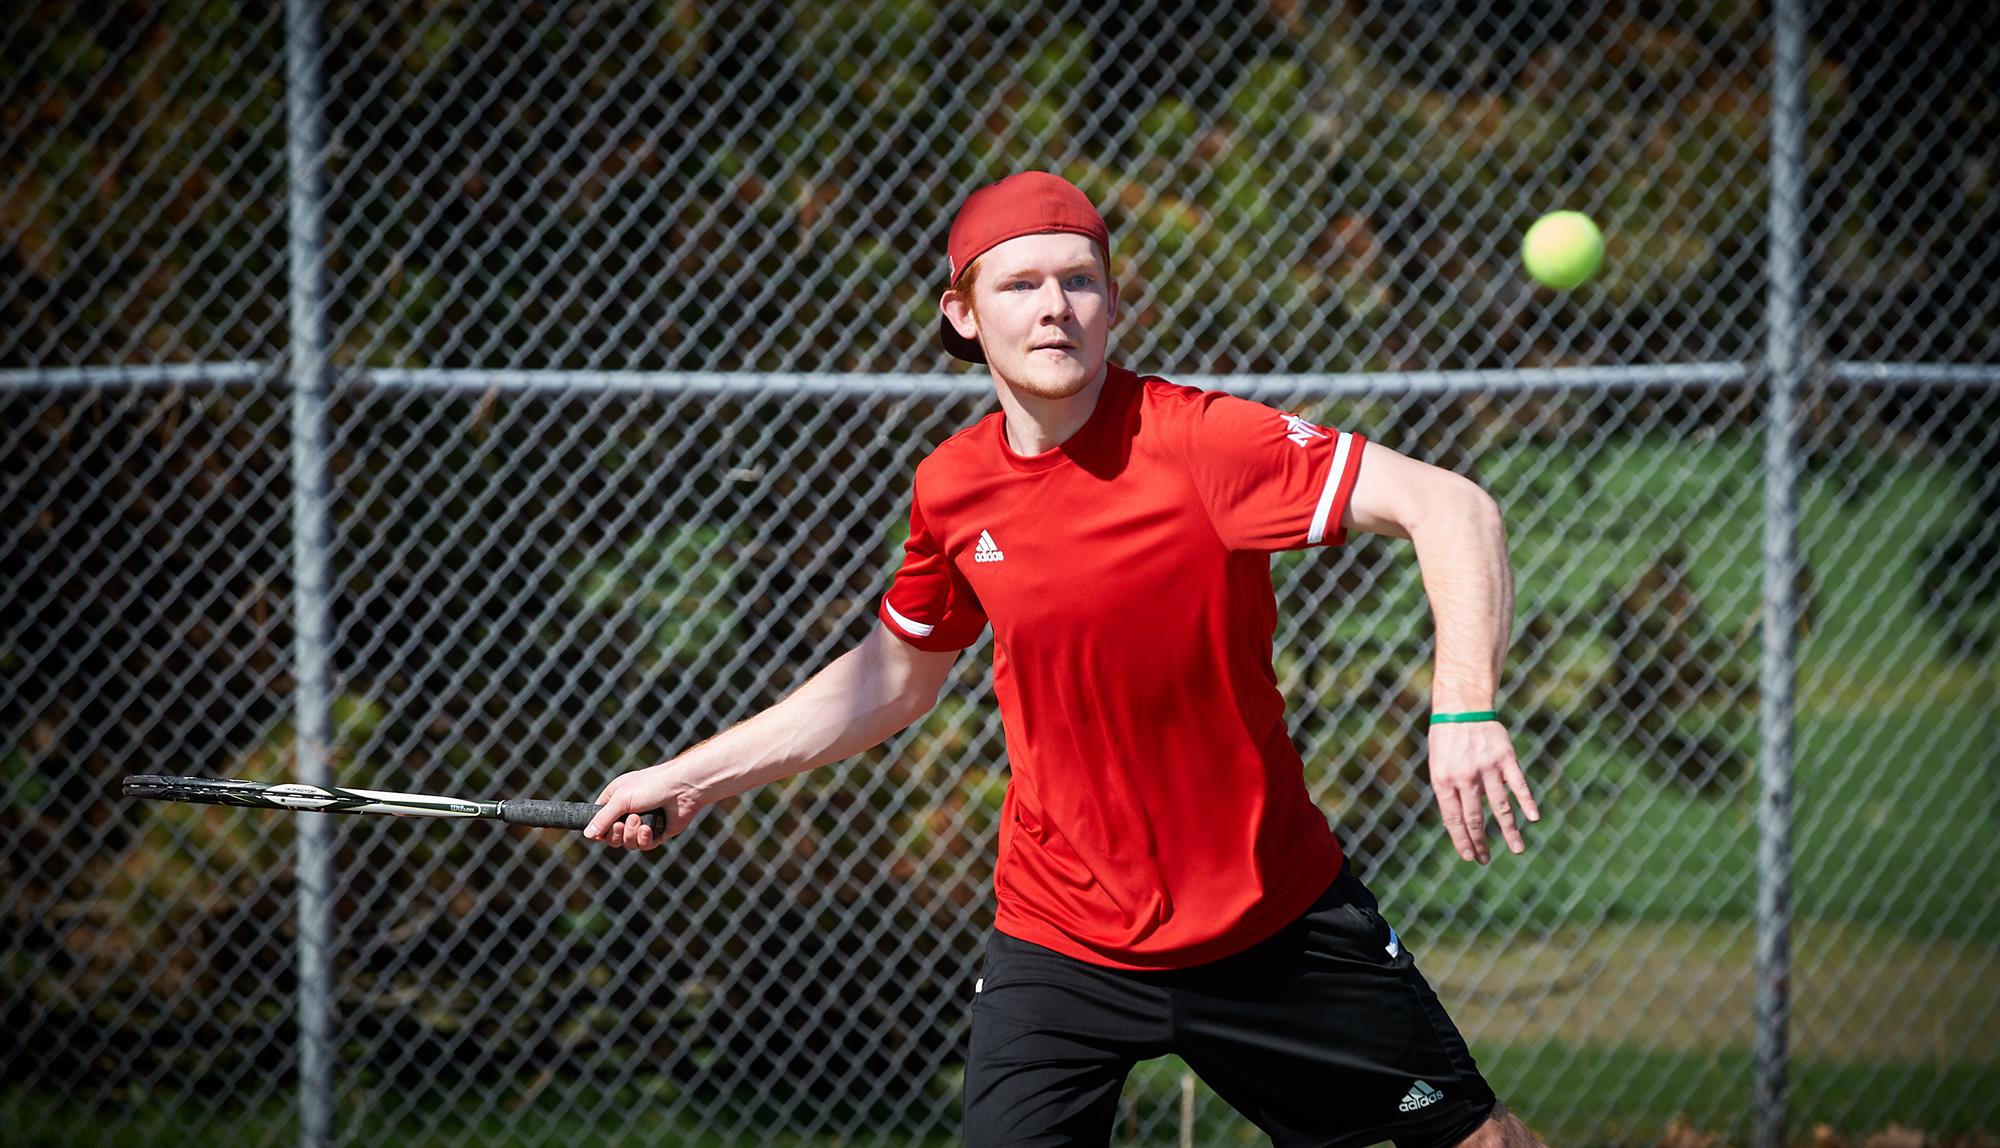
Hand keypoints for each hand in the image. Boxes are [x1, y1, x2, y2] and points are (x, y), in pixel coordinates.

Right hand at [583, 760, 705, 850]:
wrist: (684, 788)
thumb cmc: (652, 785)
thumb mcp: (621, 798)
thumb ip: (603, 818)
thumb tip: (587, 836)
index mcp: (616, 799)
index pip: (598, 820)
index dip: (597, 830)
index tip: (598, 833)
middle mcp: (628, 811)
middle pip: (611, 837)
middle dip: (615, 834)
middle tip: (621, 824)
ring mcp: (643, 823)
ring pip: (627, 843)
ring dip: (631, 835)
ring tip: (640, 821)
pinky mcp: (658, 833)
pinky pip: (644, 845)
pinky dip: (644, 839)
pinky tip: (649, 829)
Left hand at [1427, 721, 1539, 863]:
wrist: (1462, 708)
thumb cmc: (1447, 740)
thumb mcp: (1437, 766)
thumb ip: (1449, 792)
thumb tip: (1462, 823)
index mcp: (1443, 780)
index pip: (1453, 818)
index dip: (1461, 840)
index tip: (1469, 856)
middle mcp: (1465, 777)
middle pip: (1475, 818)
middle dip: (1480, 842)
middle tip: (1485, 860)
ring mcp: (1487, 768)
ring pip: (1500, 807)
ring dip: (1509, 831)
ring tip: (1516, 850)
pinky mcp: (1506, 758)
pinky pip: (1519, 785)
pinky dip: (1527, 802)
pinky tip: (1534, 818)